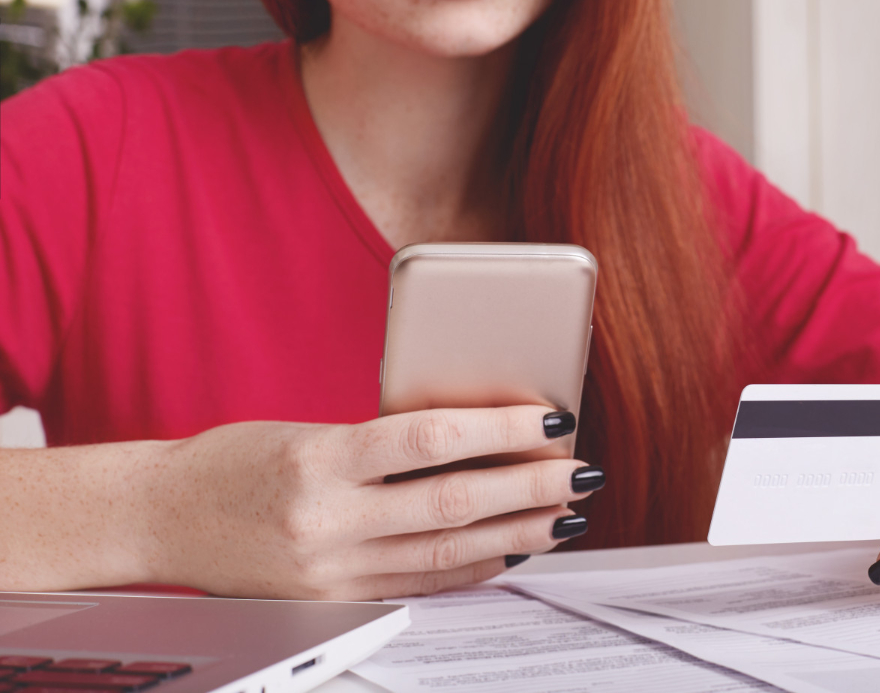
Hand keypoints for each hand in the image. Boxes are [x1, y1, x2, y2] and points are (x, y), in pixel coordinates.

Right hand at [141, 406, 601, 598]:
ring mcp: (328, 570)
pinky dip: (473, 567)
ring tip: (564, 514)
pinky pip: (419, 585)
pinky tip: (512, 549)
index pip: (430, 438)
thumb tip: (478, 436)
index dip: (499, 427)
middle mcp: (325, 520)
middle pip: (452, 502)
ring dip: (517, 532)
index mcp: (319, 457)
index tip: (550, 416)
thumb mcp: (309, 430)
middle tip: (580, 471)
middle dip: (529, 487)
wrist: (159, 517)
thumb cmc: (237, 460)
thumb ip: (385, 440)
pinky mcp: (332, 602)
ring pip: (446, 552)